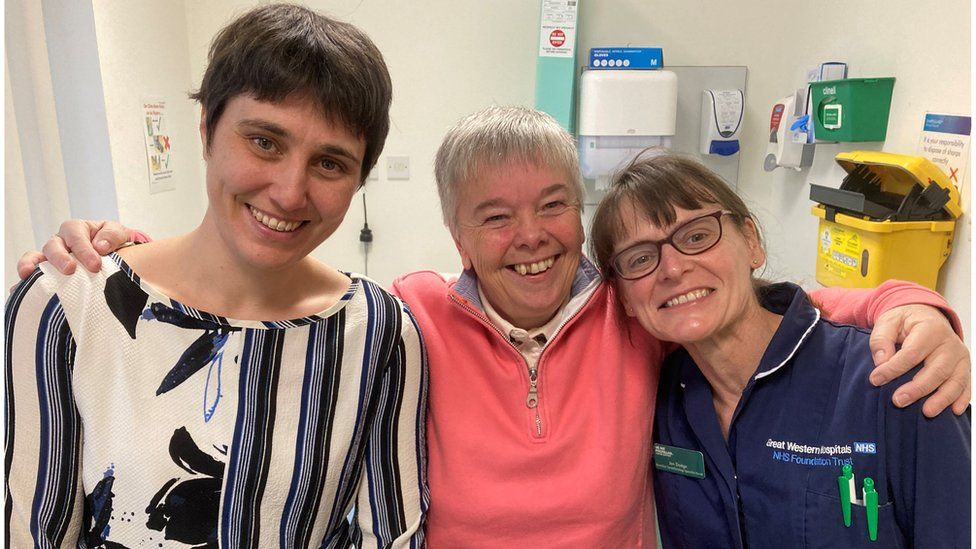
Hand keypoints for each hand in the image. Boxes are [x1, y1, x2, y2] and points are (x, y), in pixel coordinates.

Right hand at [17, 220, 131, 277]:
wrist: (120, 258)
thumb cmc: (115, 245)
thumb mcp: (120, 234)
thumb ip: (112, 235)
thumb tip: (100, 246)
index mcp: (78, 229)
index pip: (75, 235)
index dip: (83, 249)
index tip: (95, 265)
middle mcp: (62, 242)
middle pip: (53, 245)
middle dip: (60, 258)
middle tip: (70, 270)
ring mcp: (53, 257)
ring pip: (38, 257)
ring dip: (32, 265)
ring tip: (29, 274)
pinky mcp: (50, 273)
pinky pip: (34, 274)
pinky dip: (26, 280)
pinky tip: (20, 288)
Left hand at [869, 304, 970, 416]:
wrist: (926, 316)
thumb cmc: (904, 321)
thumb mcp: (888, 321)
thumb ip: (881, 339)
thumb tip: (881, 362)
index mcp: (930, 328)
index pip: (912, 353)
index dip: (893, 368)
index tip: (875, 380)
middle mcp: (950, 343)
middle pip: (937, 369)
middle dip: (917, 388)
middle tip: (898, 401)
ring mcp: (960, 356)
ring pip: (955, 380)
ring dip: (942, 398)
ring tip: (926, 412)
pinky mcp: (964, 367)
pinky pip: (966, 384)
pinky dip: (962, 398)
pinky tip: (954, 411)